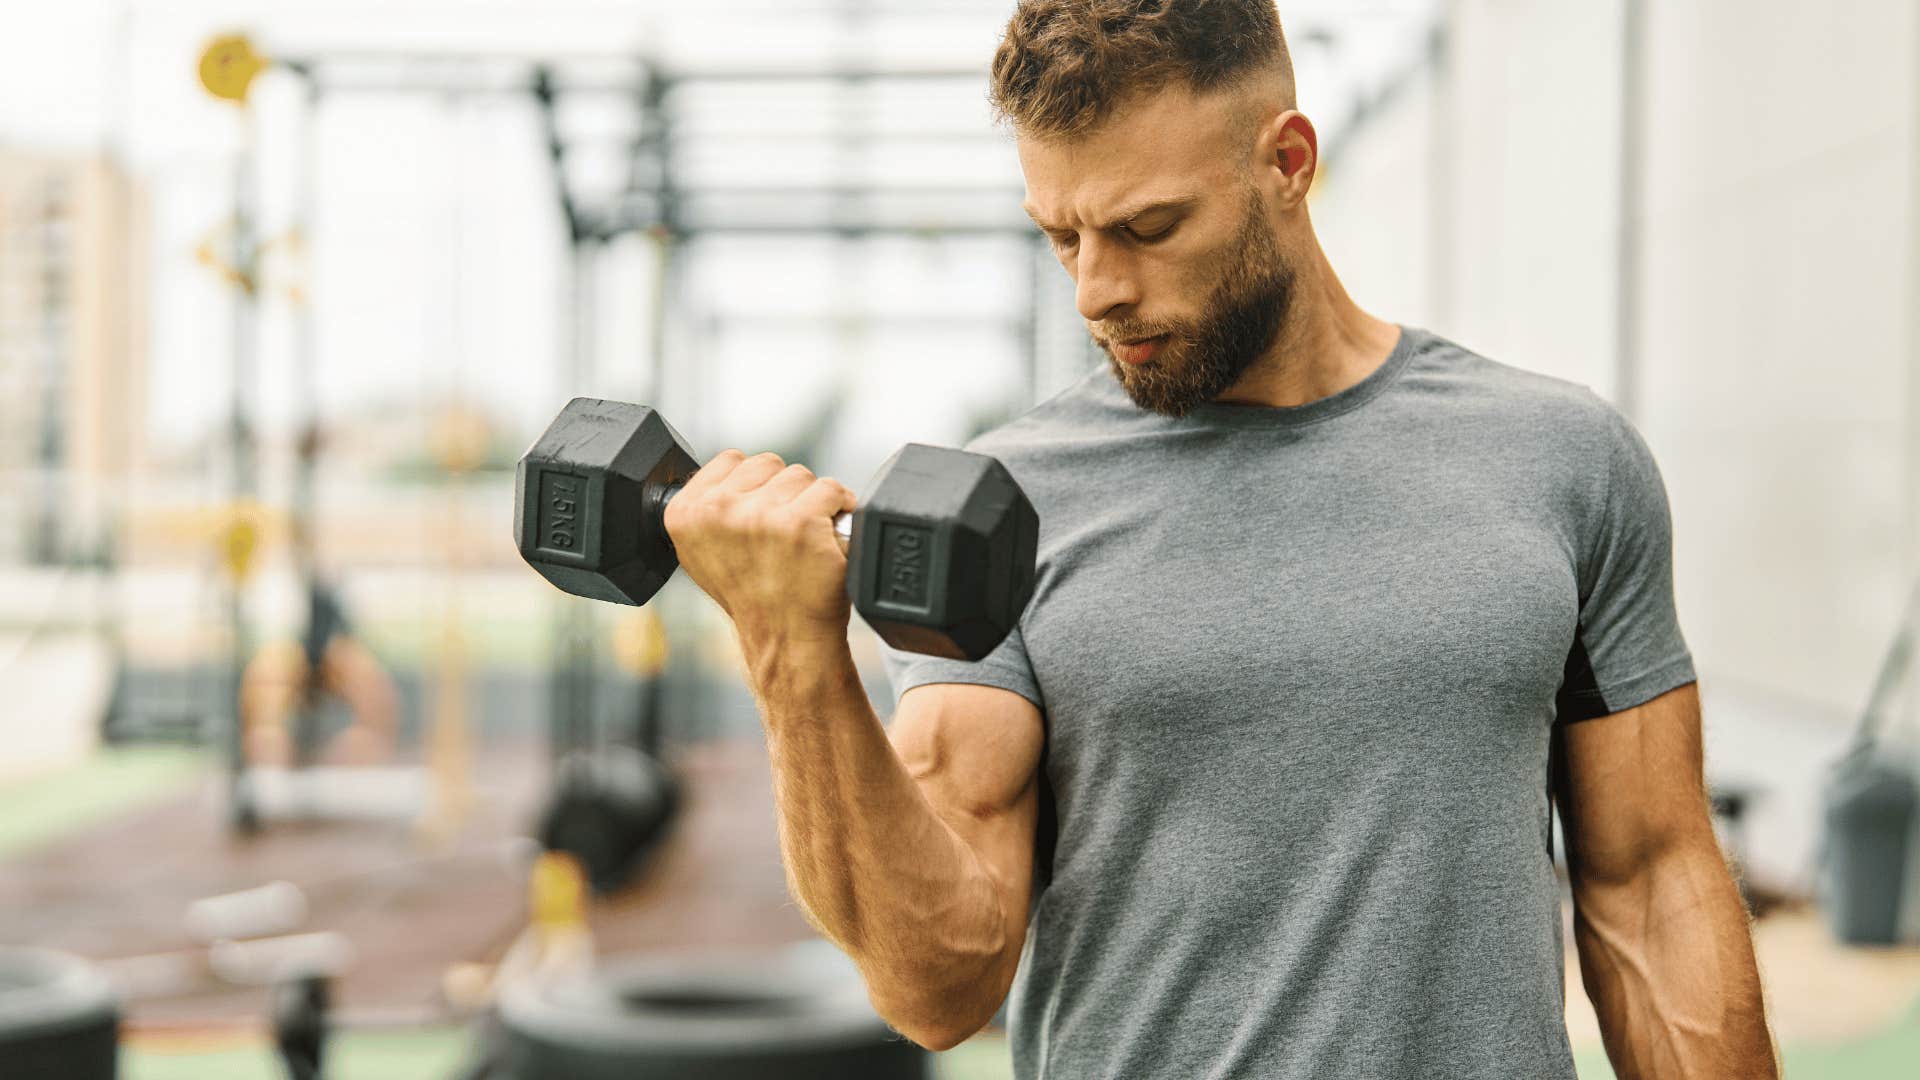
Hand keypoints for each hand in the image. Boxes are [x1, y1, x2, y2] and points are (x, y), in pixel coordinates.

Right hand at [661, 449, 860, 647]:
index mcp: (686, 512)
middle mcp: (718, 511)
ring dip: (811, 502)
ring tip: (801, 541)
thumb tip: (731, 476)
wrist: (784, 637)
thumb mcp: (703, 552)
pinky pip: (832, 490)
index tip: (759, 515)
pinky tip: (826, 538)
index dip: (754, 485)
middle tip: (781, 534)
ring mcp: (760, 516)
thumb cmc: (752, 597)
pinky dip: (839, 509)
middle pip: (768, 463)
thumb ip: (708, 508)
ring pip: (801, 476)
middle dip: (782, 492)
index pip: (730, 460)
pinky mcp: (801, 523)